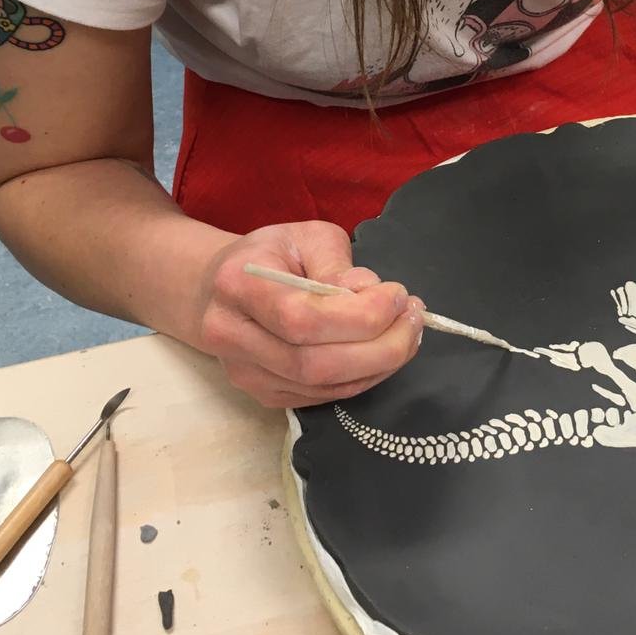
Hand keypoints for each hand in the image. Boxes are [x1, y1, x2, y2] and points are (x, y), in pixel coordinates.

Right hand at [193, 221, 423, 407]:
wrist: (220, 289)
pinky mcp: (263, 395)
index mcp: (238, 284)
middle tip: (415, 320)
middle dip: (380, 348)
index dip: (360, 315)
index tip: (398, 295)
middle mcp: (231, 335)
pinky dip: (362, 379)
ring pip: (321, 387)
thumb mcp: (306, 237)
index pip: (302, 318)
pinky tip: (383, 354)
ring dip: (378, 365)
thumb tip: (367, 292)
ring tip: (407, 334)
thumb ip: (337, 263)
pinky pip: (322, 398)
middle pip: (314, 363)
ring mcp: (244, 373)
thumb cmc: (271, 255)